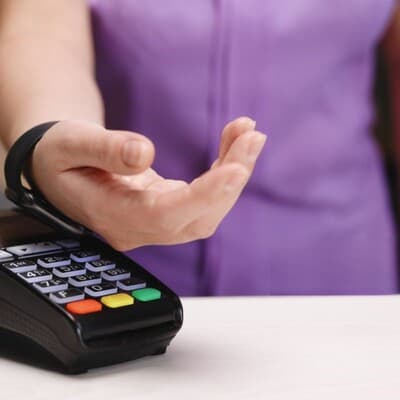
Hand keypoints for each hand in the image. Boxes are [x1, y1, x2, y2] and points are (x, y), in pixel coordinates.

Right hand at [30, 118, 265, 249]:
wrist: (61, 169)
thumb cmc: (60, 155)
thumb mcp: (70, 144)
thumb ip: (104, 149)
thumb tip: (145, 154)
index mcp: (112, 216)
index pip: (165, 216)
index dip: (204, 196)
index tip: (236, 168)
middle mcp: (139, 228)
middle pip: (197, 218)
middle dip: (230, 180)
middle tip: (253, 136)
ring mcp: (156, 223)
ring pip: (207, 211)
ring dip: (233, 173)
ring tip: (249, 133)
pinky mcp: (167, 209)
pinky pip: (203, 198)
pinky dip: (223, 171)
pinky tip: (234, 143)